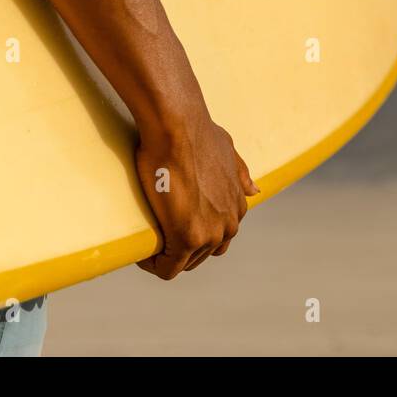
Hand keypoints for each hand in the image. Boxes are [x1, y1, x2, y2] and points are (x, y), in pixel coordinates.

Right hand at [133, 116, 258, 278]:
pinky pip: (168, 268)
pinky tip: (142, 252)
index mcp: (238, 206)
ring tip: (148, 239)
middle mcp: (230, 224)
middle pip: (202, 253)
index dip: (193, 234)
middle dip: (179, 247)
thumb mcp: (230, 152)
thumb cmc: (198, 134)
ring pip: (185, 263)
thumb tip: (255, 191)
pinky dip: (153, 265)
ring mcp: (211, 233)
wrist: (179, 128)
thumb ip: (240, 174)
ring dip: (166, 256)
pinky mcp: (188, 238)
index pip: (218, 237)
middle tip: (156, 231)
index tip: (171, 224)